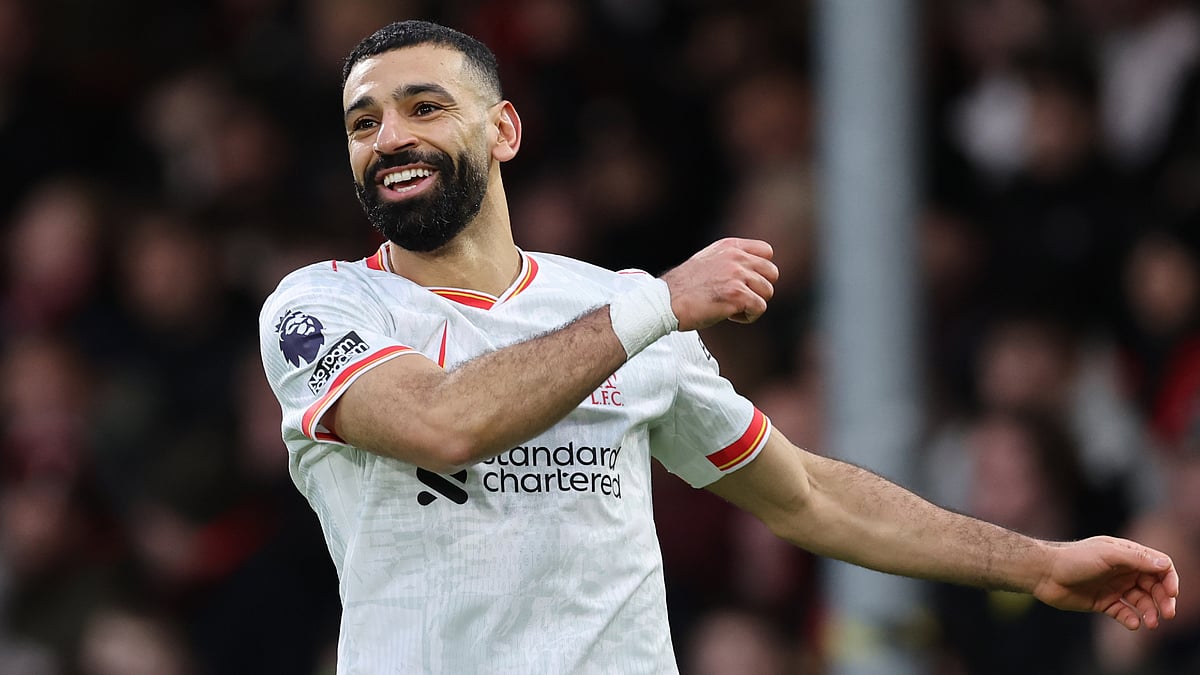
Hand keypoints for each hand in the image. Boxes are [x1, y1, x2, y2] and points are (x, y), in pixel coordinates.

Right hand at [660, 238, 778, 330]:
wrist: (665, 301)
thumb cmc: (683, 288)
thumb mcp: (708, 261)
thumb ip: (730, 260)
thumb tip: (753, 271)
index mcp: (729, 246)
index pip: (767, 252)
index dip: (761, 271)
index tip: (746, 283)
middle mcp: (736, 257)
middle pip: (772, 273)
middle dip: (759, 289)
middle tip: (739, 298)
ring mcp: (737, 275)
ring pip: (767, 292)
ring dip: (752, 304)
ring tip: (731, 307)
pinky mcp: (737, 295)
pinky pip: (760, 308)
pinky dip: (748, 317)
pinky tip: (729, 315)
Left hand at [1032, 536, 1178, 629]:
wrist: (1044, 573)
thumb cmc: (1074, 559)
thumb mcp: (1107, 555)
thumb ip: (1136, 559)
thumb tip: (1165, 564)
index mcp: (1127, 555)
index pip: (1159, 566)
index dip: (1169, 579)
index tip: (1171, 593)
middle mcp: (1124, 571)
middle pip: (1155, 586)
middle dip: (1163, 600)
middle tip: (1168, 614)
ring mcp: (1114, 587)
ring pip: (1142, 601)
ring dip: (1150, 612)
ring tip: (1150, 622)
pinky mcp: (1104, 602)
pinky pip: (1124, 613)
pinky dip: (1131, 619)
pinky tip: (1133, 623)